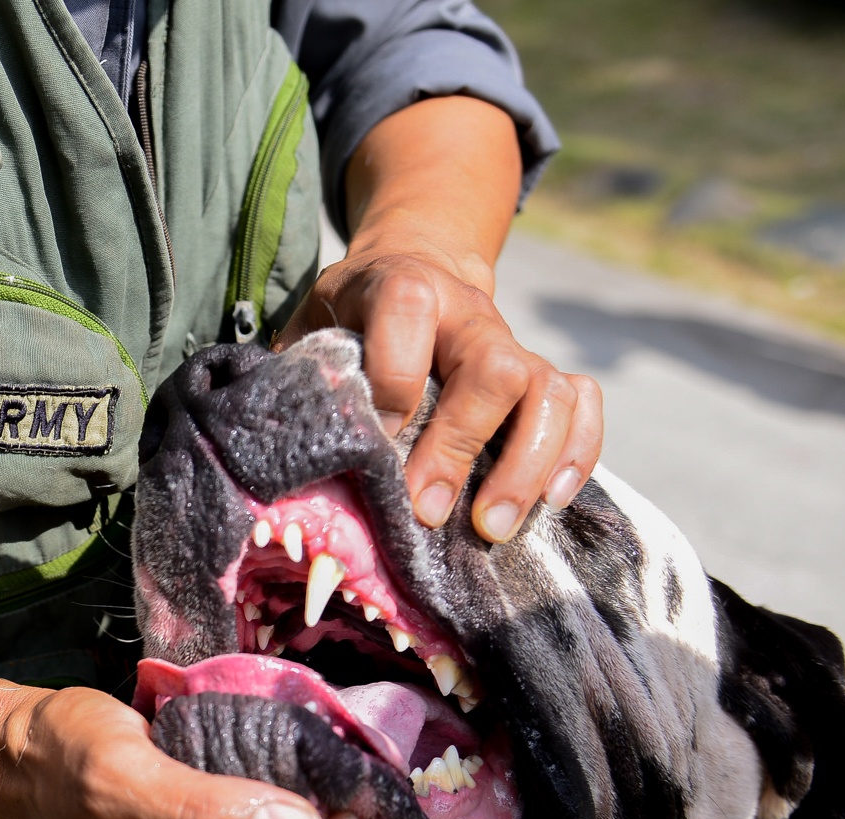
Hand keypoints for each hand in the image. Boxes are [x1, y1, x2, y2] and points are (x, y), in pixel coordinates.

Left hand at [275, 96, 603, 542]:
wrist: (420, 265)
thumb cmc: (351, 318)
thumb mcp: (312, 324)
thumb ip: (297, 372)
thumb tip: (262, 446)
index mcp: (399, 287)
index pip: (406, 311)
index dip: (393, 375)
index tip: (375, 439)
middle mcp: (468, 313)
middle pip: (491, 366)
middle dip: (461, 443)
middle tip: (429, 511)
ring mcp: (513, 344)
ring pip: (547, 389)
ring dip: (526, 462)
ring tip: (492, 528)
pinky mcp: (544, 375)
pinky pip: (582, 404)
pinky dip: (579, 451)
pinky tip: (551, 501)